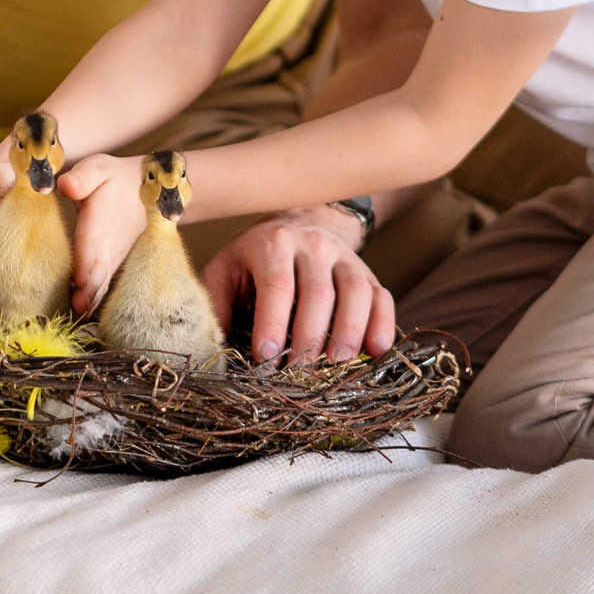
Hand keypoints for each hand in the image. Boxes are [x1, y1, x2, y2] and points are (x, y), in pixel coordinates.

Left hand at [54, 152, 146, 315]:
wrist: (145, 192)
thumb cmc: (112, 179)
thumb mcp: (98, 168)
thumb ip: (82, 177)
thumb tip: (64, 184)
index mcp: (99, 220)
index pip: (91, 244)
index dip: (86, 262)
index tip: (79, 281)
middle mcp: (107, 244)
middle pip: (97, 271)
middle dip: (87, 291)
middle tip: (75, 310)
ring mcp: (111, 257)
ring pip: (101, 283)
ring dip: (91, 301)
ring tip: (77, 319)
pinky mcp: (110, 266)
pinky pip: (103, 286)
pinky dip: (94, 302)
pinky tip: (81, 317)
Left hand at [203, 205, 394, 364]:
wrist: (299, 219)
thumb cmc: (254, 256)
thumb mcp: (226, 268)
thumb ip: (216, 303)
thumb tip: (210, 349)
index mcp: (272, 244)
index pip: (277, 284)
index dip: (273, 322)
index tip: (266, 357)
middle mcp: (312, 245)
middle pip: (318, 294)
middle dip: (309, 338)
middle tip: (298, 373)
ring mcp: (344, 257)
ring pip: (355, 293)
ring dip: (348, 333)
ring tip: (336, 367)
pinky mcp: (367, 271)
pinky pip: (382, 296)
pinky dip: (383, 324)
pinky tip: (375, 351)